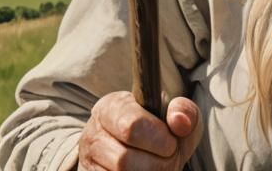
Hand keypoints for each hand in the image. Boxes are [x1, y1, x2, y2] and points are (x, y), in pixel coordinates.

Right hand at [77, 90, 202, 169]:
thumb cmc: (161, 130)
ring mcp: (88, 161)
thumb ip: (184, 111)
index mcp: (112, 106)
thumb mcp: (176, 116)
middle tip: (168, 158)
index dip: (159, 139)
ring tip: (157, 166)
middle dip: (156, 164)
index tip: (171, 142)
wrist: (146, 152)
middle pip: (124, 160)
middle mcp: (93, 133)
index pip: (132, 126)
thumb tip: (179, 120)